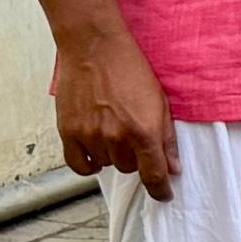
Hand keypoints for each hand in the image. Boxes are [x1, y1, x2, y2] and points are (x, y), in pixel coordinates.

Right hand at [51, 23, 178, 200]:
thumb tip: (172, 168)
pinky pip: (78, 164)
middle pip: (130, 169)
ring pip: (106, 164)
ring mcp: (90, 135)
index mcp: (143, 131)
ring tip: (112, 129)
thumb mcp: (160, 102)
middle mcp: (116, 138)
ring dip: (112, 155)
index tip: (164, 195)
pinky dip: (88, 164)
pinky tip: (95, 153)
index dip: (161, 190)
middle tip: (133, 136)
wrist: (94, 47)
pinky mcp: (68, 130)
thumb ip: (167, 139)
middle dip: (136, 158)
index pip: (154, 175)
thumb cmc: (130, 69)